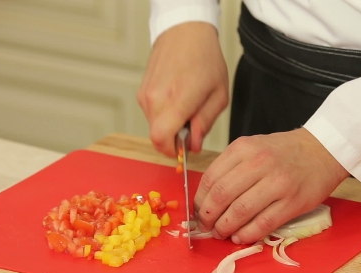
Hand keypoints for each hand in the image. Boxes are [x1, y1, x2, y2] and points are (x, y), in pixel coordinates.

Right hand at [137, 22, 228, 156]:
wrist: (185, 32)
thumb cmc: (205, 59)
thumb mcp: (218, 95)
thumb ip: (205, 124)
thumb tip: (193, 145)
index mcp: (177, 101)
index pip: (162, 140)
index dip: (172, 151)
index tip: (183, 149)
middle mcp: (156, 99)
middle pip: (157, 136)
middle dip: (174, 138)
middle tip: (191, 124)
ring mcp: (146, 95)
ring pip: (154, 126)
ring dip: (169, 125)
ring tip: (186, 106)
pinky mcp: (142, 91)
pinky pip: (151, 113)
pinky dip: (163, 113)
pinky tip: (177, 97)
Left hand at [193, 128, 348, 243]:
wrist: (322, 150)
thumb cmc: (283, 152)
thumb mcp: (253, 147)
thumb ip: (230, 168)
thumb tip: (206, 200)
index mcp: (243, 148)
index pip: (211, 178)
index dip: (199, 200)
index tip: (197, 212)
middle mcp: (259, 163)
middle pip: (221, 196)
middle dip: (208, 217)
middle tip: (206, 226)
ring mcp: (278, 183)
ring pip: (240, 212)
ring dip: (225, 228)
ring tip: (222, 233)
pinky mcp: (293, 202)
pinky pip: (263, 223)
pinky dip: (247, 234)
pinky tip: (241, 237)